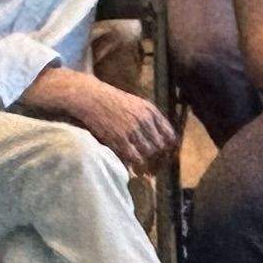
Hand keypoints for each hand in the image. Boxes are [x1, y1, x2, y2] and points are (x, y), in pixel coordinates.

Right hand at [41, 72, 175, 169]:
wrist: (92, 98)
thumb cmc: (113, 102)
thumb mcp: (137, 104)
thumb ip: (150, 118)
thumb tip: (162, 138)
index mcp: (151, 111)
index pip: (169, 135)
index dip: (169, 147)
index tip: (166, 154)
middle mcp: (145, 120)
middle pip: (160, 146)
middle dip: (158, 156)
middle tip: (154, 163)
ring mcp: (132, 130)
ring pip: (148, 153)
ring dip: (146, 159)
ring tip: (142, 164)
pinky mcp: (120, 139)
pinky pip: (134, 157)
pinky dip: (134, 162)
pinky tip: (131, 161)